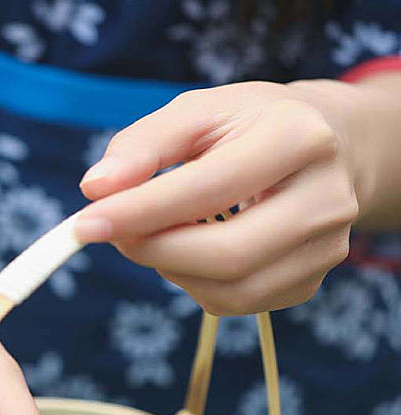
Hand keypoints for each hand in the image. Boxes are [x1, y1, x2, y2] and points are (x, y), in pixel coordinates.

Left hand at [75, 79, 373, 315]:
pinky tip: (190, 248)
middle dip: (153, 250)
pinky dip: (195, 283)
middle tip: (111, 233)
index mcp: (299, 138)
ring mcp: (325, 248)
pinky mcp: (311, 282)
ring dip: (171, 270)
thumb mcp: (198, 111)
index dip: (141, 212)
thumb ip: (143, 144)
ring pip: (230, 290)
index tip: (85, 223)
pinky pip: (237, 302)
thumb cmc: (250, 125)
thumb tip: (95, 189)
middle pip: (227, 255)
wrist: (329, 147)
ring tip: (153, 233)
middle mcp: (326, 198)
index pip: (210, 189)